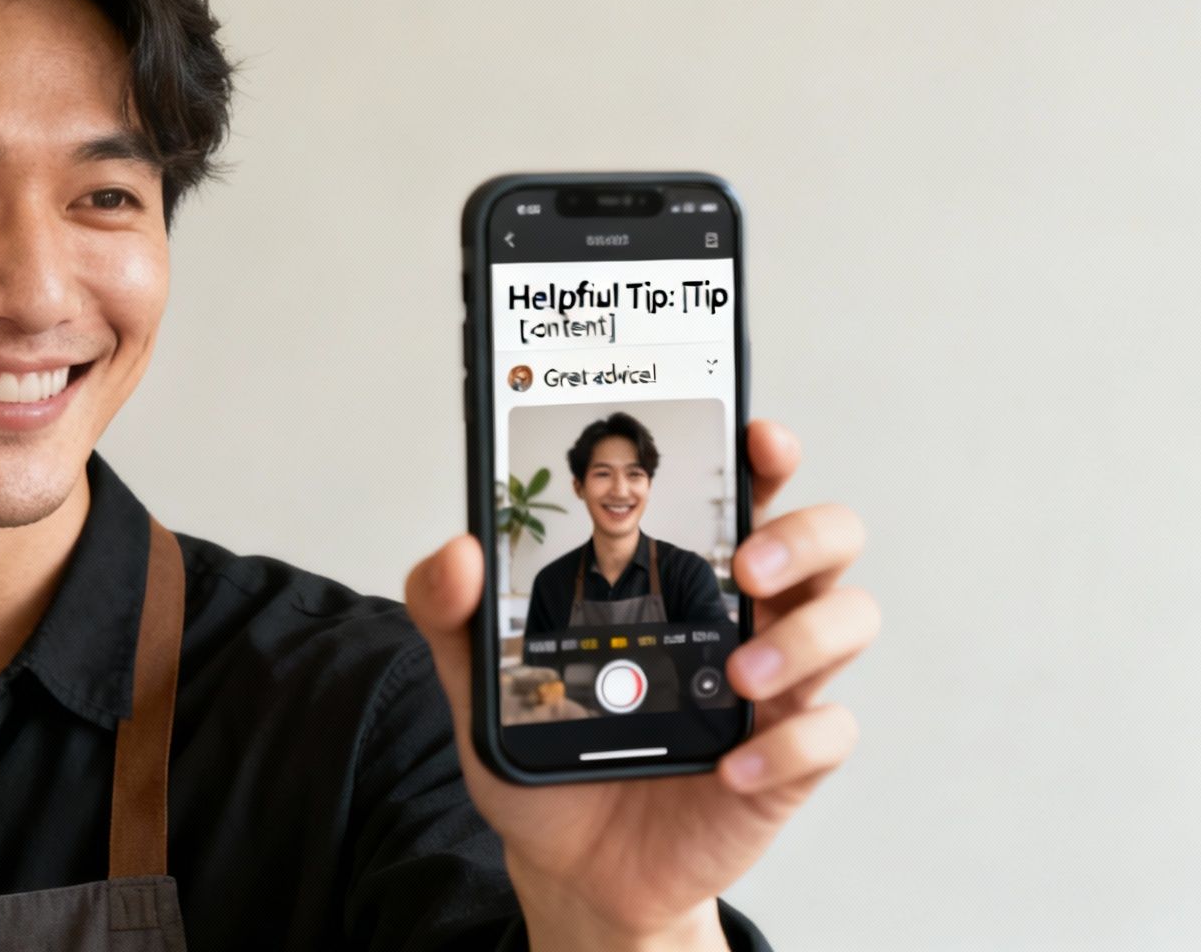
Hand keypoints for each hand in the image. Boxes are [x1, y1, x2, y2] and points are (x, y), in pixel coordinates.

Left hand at [404, 419, 877, 950]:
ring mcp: (774, 690)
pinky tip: (731, 764)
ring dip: (804, 637)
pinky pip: (827, 734)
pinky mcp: (784, 764)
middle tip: (743, 567)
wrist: (570, 864)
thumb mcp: (481, 681)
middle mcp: (745, 620)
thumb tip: (457, 551)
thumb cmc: (550, 754)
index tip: (756, 436)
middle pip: (828, 541)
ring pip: (848, 621)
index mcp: (683, 581)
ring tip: (735, 673)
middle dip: (802, 535)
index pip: (747, 496)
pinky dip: (787, 745)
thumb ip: (453, 612)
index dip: (766, 456)